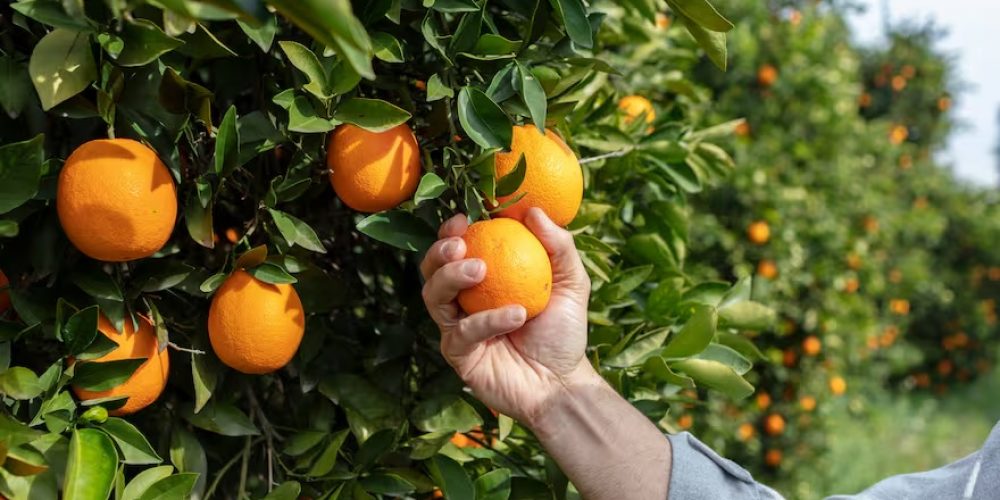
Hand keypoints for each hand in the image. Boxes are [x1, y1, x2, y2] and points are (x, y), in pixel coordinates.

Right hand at [420, 207, 593, 426]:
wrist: (562, 383)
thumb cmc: (563, 331)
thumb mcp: (571, 282)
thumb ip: (558, 245)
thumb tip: (534, 212)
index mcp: (482, 281)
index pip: (455, 250)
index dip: (451, 231)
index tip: (465, 219)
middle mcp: (462, 302)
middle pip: (432, 271)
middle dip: (439, 252)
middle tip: (461, 245)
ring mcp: (457, 329)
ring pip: (434, 297)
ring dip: (452, 278)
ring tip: (481, 269)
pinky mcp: (458, 356)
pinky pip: (461, 333)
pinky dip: (487, 320)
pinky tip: (516, 314)